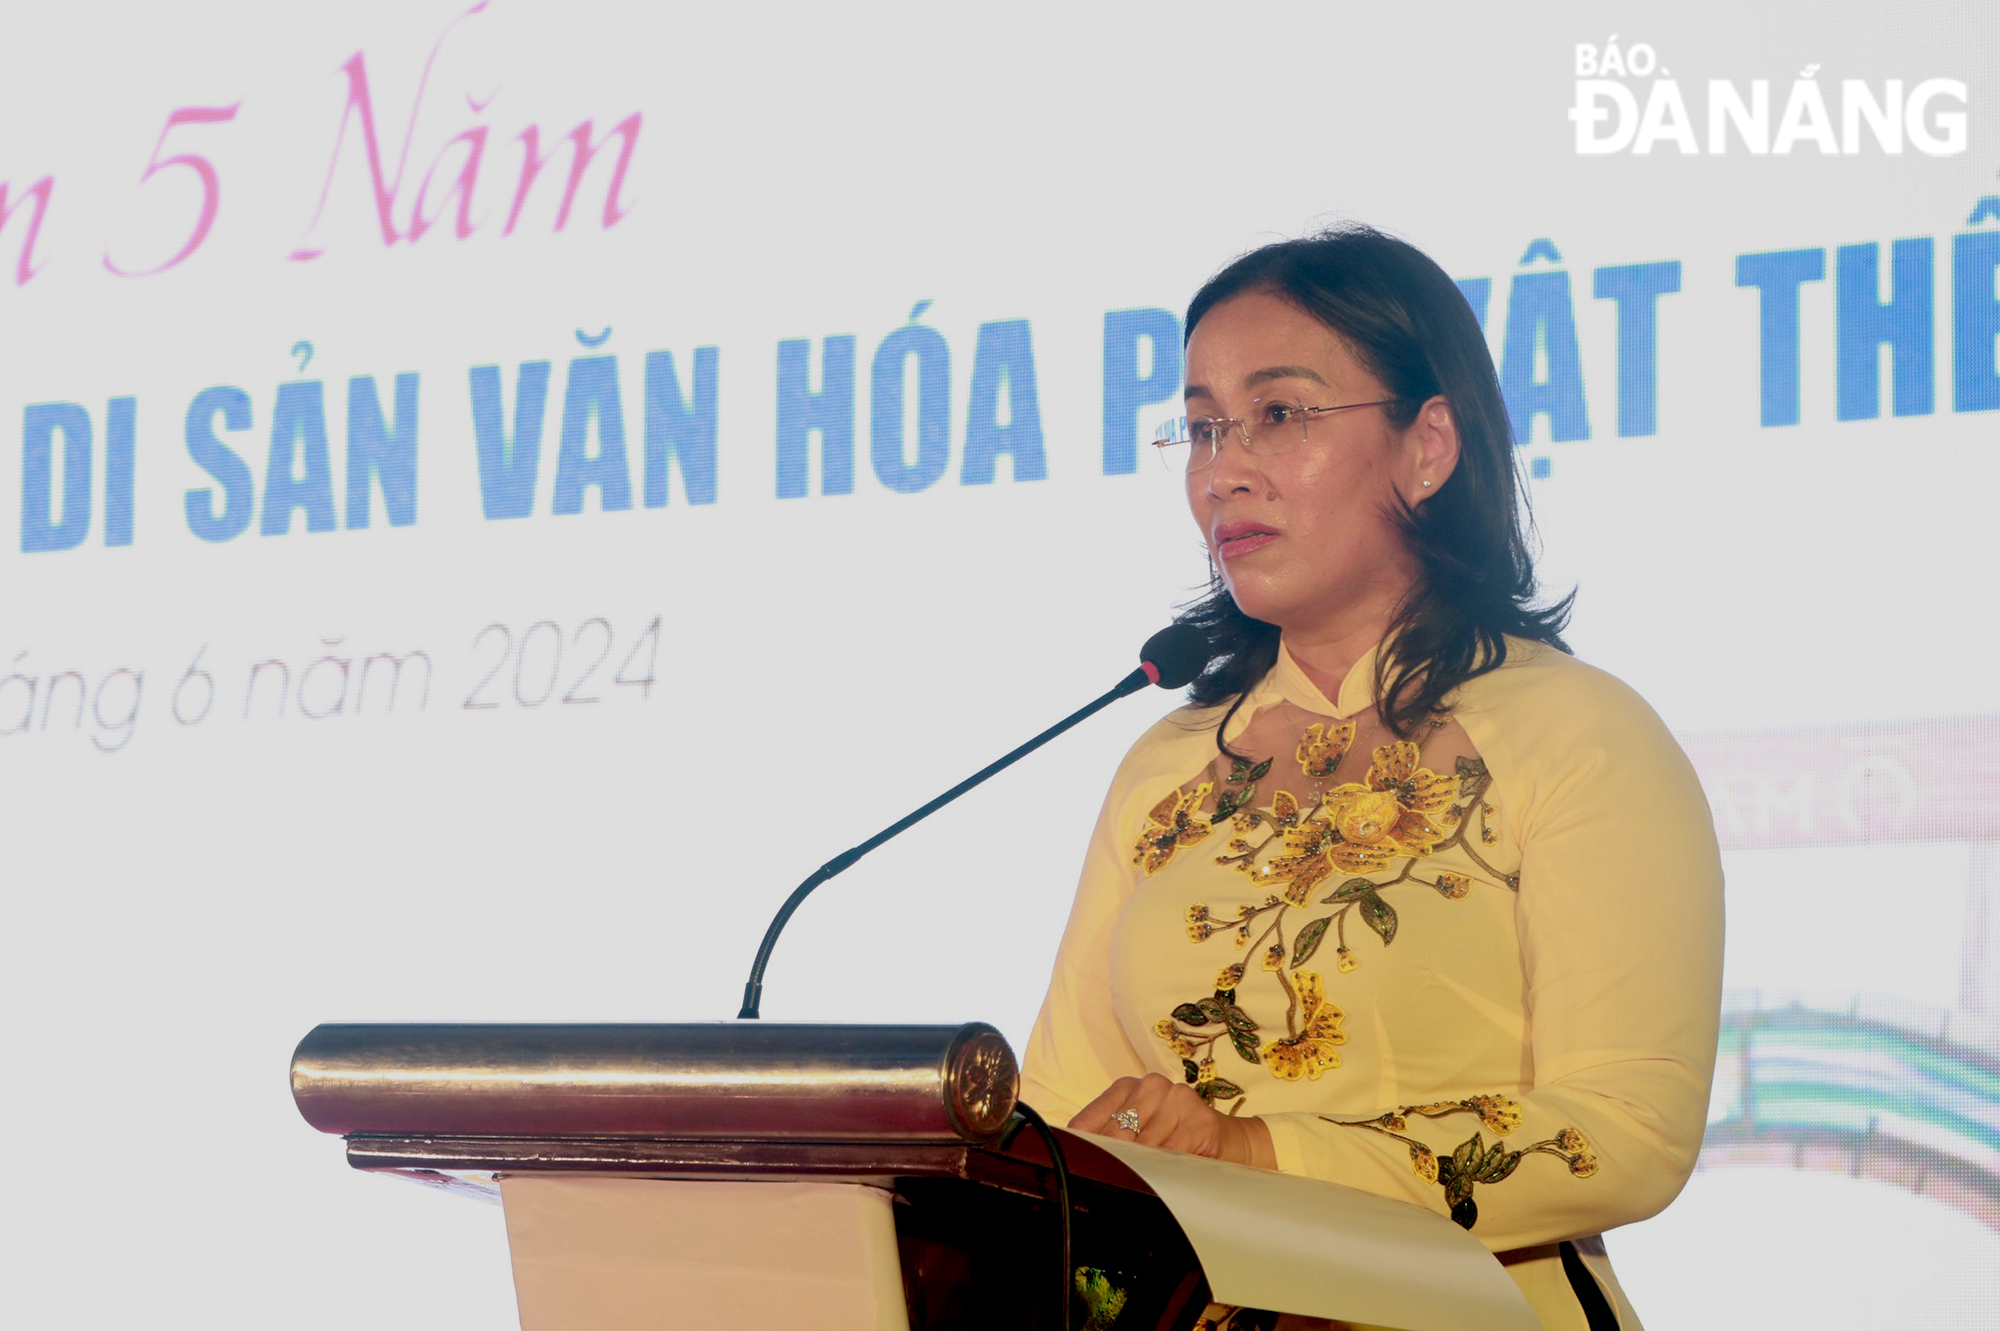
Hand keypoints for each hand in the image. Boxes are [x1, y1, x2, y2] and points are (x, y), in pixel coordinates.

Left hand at [1068, 1073, 1275, 1168]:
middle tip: (1108, 1185)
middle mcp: (1151, 1085)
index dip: (1082, 1150)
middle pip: (1115, 1133)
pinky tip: (1165, 1178)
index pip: (1090, 1120)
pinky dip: (1164, 1171)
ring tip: (1143, 1182)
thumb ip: (1109, 1141)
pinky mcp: (1200, 1119)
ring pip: (1143, 1145)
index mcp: (1127, 1086)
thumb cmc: (1175, 1140)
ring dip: (1139, 1169)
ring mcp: (1178, 1098)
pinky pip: (1171, 1154)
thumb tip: (1073, 1160)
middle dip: (1111, 1162)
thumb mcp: (1139, 1136)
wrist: (1230, 1142)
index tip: (1074, 1173)